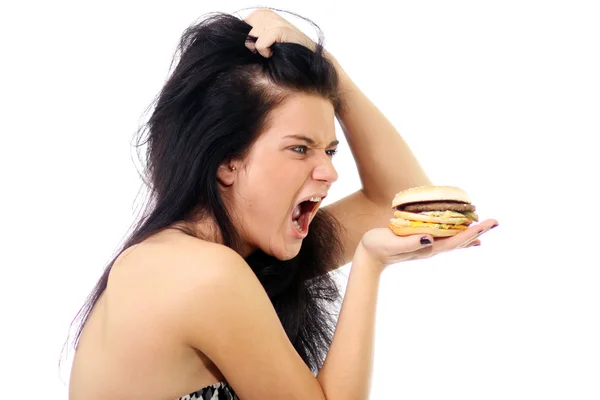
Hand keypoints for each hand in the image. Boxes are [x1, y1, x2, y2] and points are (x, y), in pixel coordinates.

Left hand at [244, 8, 316, 56]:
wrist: (308, 58)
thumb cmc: (285, 52)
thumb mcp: (264, 41)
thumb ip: (249, 38)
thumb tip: (239, 42)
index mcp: (260, 13)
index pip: (240, 28)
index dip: (248, 41)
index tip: (261, 47)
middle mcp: (265, 14)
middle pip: (244, 35)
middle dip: (252, 46)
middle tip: (268, 49)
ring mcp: (272, 20)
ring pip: (250, 39)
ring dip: (260, 50)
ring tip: (273, 50)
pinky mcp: (279, 29)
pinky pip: (260, 44)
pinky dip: (265, 52)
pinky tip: (275, 52)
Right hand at [357, 219, 498, 270]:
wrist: (368, 257)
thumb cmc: (377, 248)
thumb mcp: (392, 243)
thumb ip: (410, 242)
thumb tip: (429, 238)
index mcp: (427, 248)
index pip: (455, 240)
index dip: (472, 231)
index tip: (488, 223)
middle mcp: (431, 248)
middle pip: (460, 241)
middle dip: (477, 231)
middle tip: (495, 222)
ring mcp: (426, 247)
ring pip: (454, 241)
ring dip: (470, 234)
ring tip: (484, 229)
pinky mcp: (421, 243)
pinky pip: (445, 239)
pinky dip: (457, 235)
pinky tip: (461, 234)